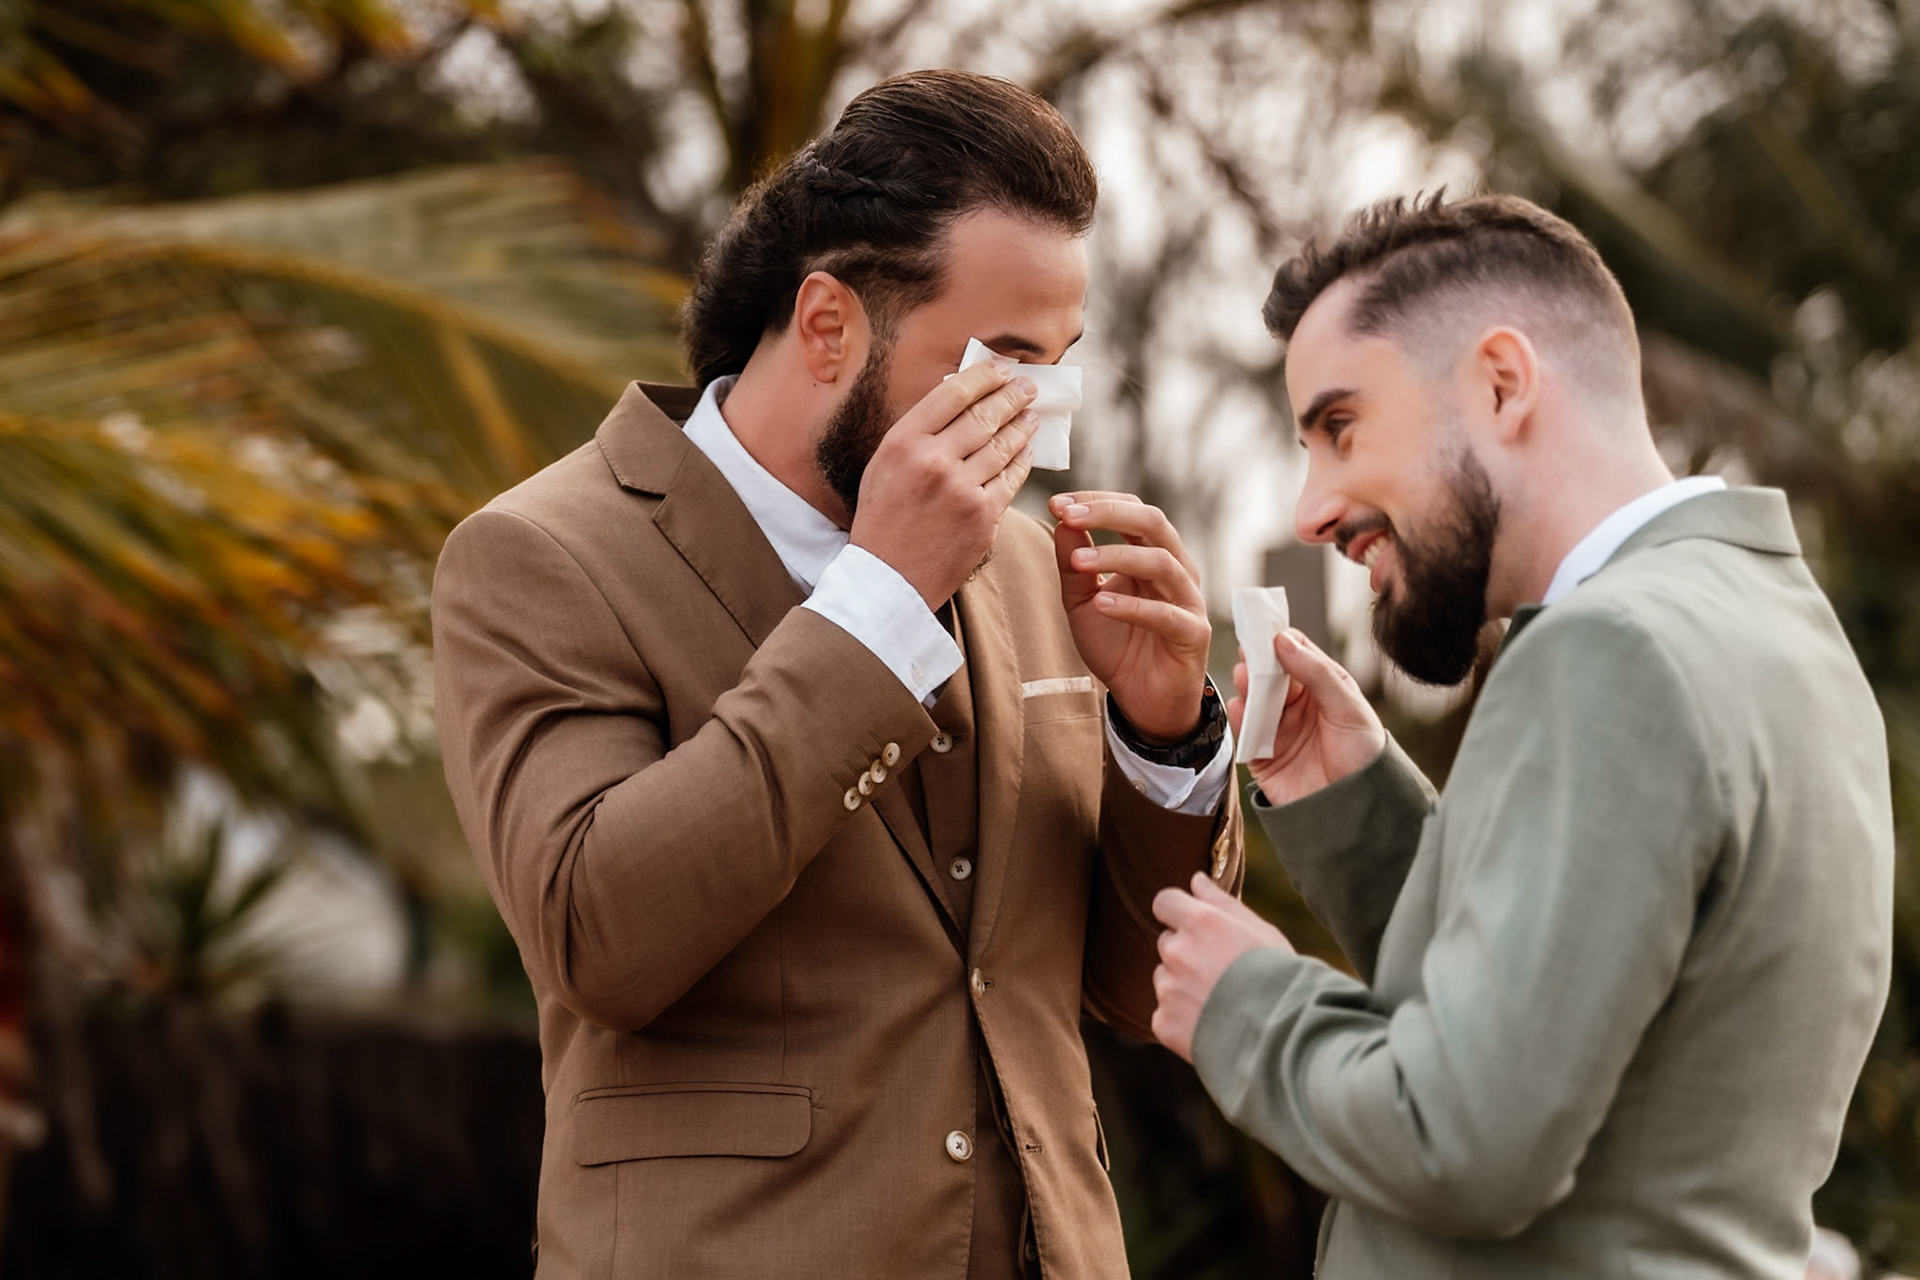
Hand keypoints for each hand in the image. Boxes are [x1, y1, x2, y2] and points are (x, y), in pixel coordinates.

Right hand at [851, 362, 1039, 608]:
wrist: (888, 578)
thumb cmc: (883, 518)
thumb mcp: (884, 465)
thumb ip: (917, 432)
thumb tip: (957, 398)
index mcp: (903, 442)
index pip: (953, 393)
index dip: (983, 376)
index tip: (1001, 369)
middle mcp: (933, 461)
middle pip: (984, 414)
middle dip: (1012, 396)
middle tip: (1027, 387)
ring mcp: (962, 489)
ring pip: (1004, 445)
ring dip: (1022, 425)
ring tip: (1031, 415)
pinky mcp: (983, 516)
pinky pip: (1011, 478)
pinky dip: (1022, 460)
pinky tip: (1026, 449)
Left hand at [1050, 492, 1209, 741]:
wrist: (1142, 700)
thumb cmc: (1117, 646)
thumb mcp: (1082, 603)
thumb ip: (1073, 565)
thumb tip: (1062, 521)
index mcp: (1153, 554)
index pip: (1132, 511)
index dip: (1096, 501)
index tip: (1057, 503)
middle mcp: (1176, 569)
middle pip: (1153, 523)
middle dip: (1109, 514)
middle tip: (1069, 516)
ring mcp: (1188, 600)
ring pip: (1161, 562)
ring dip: (1116, 557)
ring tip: (1077, 562)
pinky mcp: (1192, 634)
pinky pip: (1165, 614)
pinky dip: (1132, 606)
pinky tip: (1101, 604)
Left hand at [1150, 872, 1293, 1061]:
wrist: (1284, 1038)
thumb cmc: (1280, 977)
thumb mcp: (1260, 931)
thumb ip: (1222, 903)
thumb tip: (1195, 880)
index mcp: (1199, 922)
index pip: (1164, 902)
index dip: (1177, 912)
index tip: (1192, 924)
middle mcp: (1176, 951)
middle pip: (1167, 942)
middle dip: (1186, 952)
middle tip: (1221, 972)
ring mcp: (1167, 988)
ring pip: (1165, 979)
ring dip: (1182, 985)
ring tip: (1221, 1002)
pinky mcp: (1163, 1022)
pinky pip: (1165, 1013)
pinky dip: (1182, 1019)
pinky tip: (1213, 1024)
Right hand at [1229, 629, 1385, 806]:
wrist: (1356, 812)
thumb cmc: (1364, 756)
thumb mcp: (1348, 707)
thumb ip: (1317, 673)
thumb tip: (1283, 640)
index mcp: (1322, 688)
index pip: (1295, 654)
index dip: (1279, 641)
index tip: (1265, 630)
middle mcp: (1297, 705)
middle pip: (1269, 675)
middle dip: (1258, 663)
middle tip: (1249, 653)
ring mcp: (1278, 729)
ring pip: (1253, 699)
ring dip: (1247, 687)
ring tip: (1245, 678)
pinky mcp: (1262, 754)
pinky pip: (1244, 731)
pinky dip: (1239, 718)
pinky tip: (1241, 707)